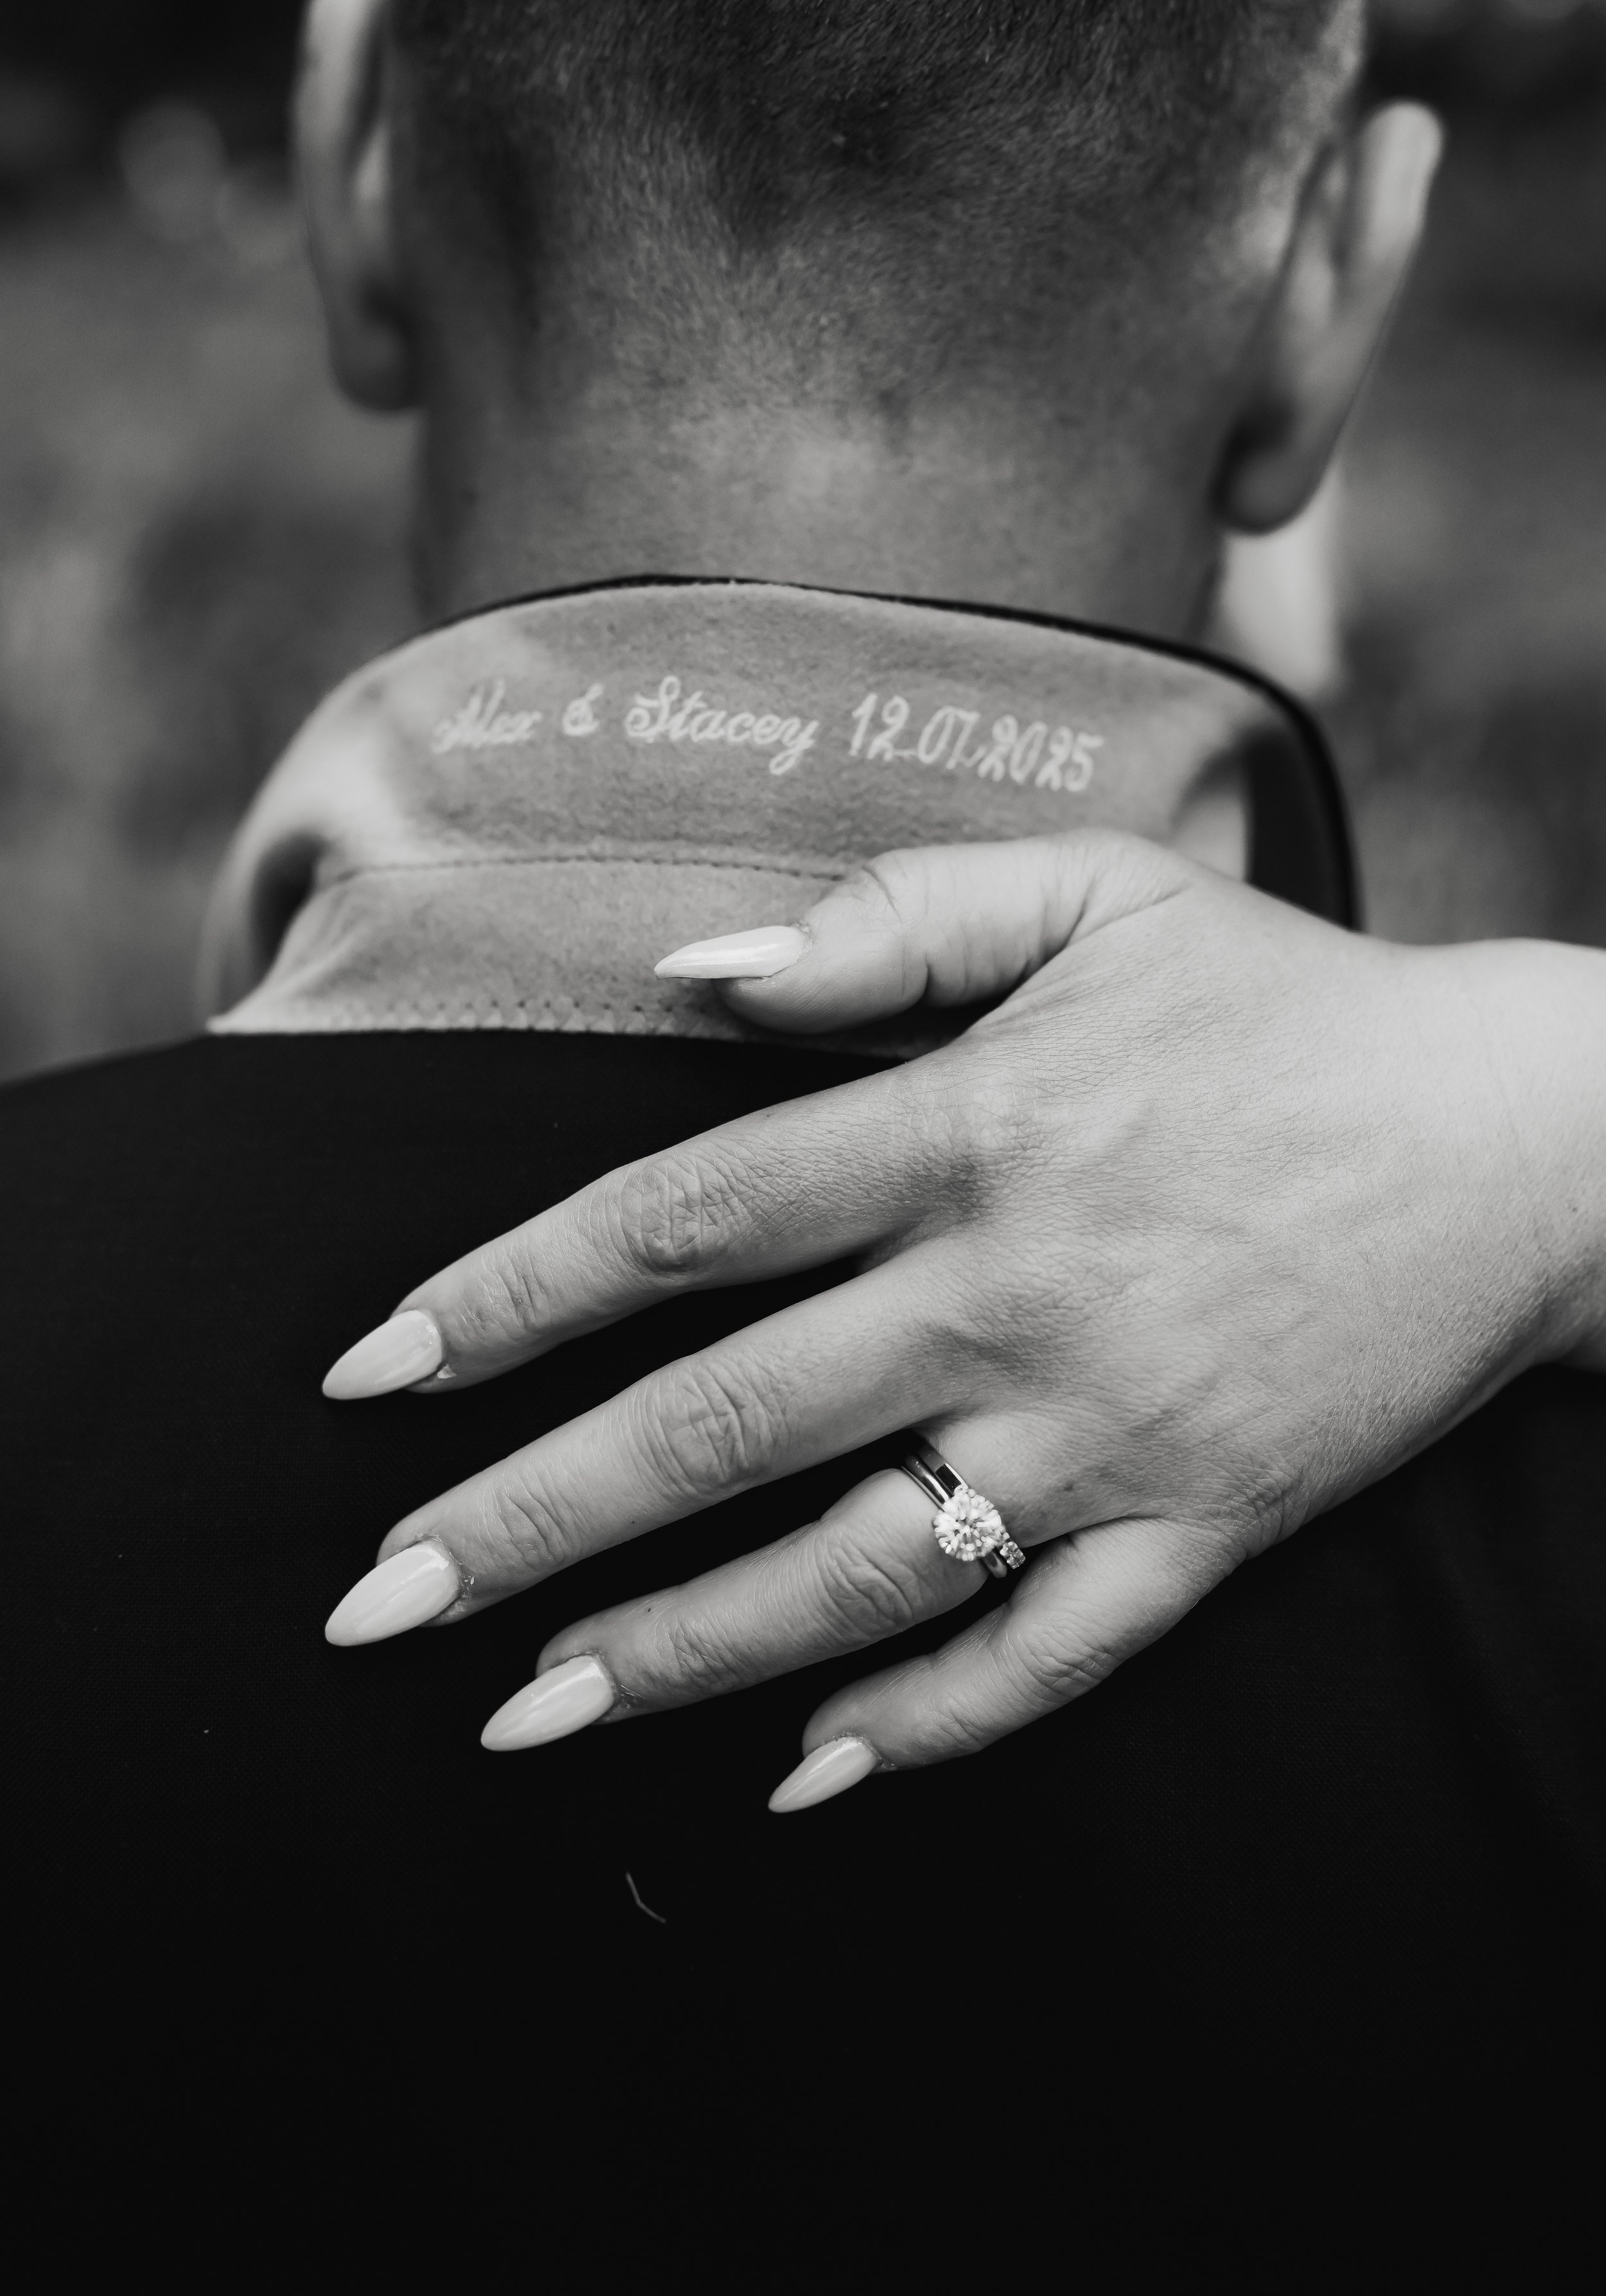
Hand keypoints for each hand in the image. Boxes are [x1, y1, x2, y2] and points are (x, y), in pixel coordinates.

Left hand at [321, 832, 1605, 1807]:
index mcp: (970, 1128)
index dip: (508, 1295)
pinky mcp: (1205, 1529)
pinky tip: (797, 1774)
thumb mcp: (1097, 892)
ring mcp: (1110, 1430)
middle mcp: (1015, 1295)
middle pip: (725, 1421)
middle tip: (374, 1604)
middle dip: (529, 1519)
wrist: (1520, 1140)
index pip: (682, 1220)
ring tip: (527, 1711)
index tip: (370, 1372)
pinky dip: (925, 1725)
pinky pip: (1050, 1661)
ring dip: (680, 1650)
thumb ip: (892, 913)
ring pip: (858, 1567)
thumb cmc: (1284, 1006)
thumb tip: (692, 974)